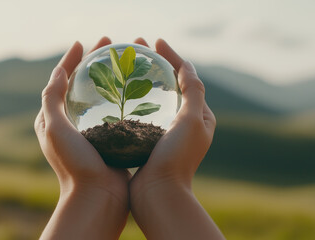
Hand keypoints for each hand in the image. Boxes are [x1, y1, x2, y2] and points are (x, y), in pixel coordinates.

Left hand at [35, 37, 129, 239]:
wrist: (97, 198)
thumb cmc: (74, 164)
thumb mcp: (55, 128)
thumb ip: (52, 98)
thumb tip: (59, 70)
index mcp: (54, 120)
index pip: (60, 81)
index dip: (70, 59)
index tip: (83, 43)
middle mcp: (71, 124)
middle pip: (83, 85)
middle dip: (95, 62)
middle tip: (111, 46)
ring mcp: (92, 132)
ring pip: (102, 96)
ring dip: (112, 77)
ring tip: (127, 62)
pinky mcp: (110, 139)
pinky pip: (116, 112)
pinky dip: (124, 97)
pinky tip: (139, 89)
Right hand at [129, 38, 222, 239]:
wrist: (158, 193)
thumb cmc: (177, 157)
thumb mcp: (192, 120)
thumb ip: (194, 91)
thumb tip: (186, 64)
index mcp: (199, 116)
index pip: (187, 77)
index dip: (173, 56)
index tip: (155, 42)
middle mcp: (184, 123)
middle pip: (170, 85)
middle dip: (155, 63)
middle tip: (136, 48)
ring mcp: (165, 132)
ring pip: (154, 98)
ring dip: (141, 79)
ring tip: (124, 66)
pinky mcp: (149, 141)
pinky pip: (140, 114)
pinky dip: (131, 100)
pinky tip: (115, 94)